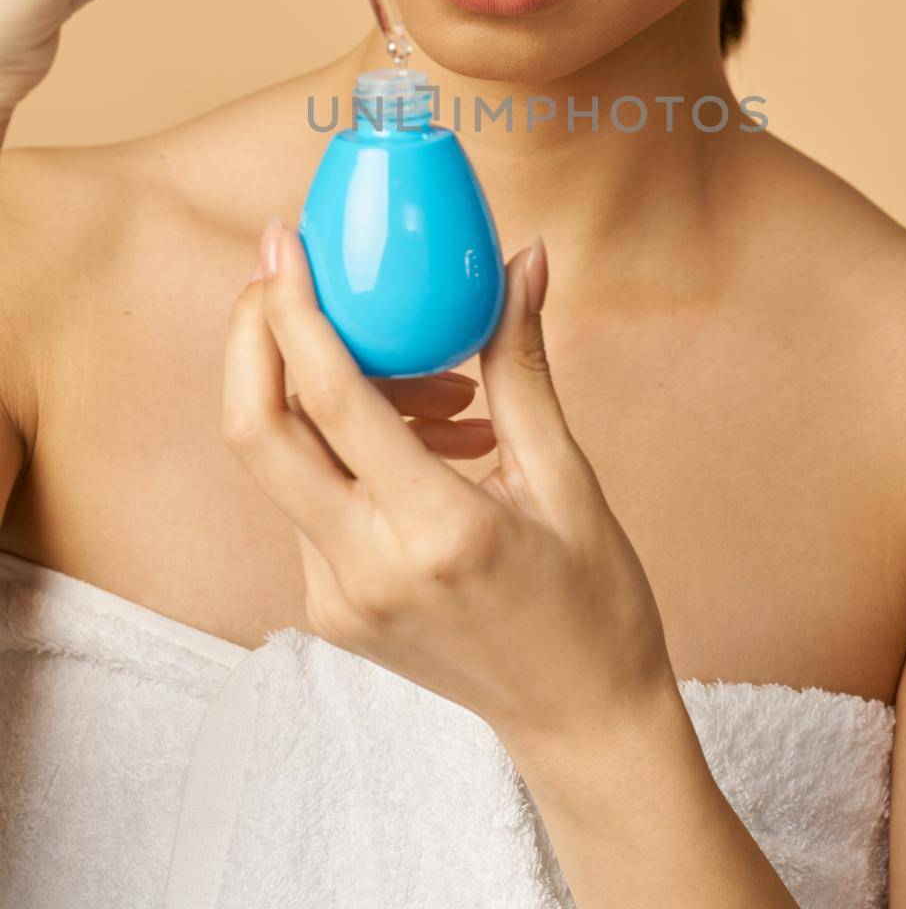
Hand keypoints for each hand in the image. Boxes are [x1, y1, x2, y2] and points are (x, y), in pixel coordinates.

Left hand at [221, 217, 675, 748]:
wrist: (580, 721)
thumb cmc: (592, 604)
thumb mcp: (566, 479)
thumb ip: (524, 365)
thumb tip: (523, 262)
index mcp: (436, 533)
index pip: (331, 403)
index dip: (296, 311)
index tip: (286, 244)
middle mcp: (366, 571)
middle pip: (256, 434)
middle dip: (254, 337)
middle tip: (286, 272)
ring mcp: (335, 600)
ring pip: (283, 462)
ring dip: (320, 392)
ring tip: (436, 381)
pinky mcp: (328, 611)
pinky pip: (310, 498)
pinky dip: (344, 445)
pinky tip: (427, 433)